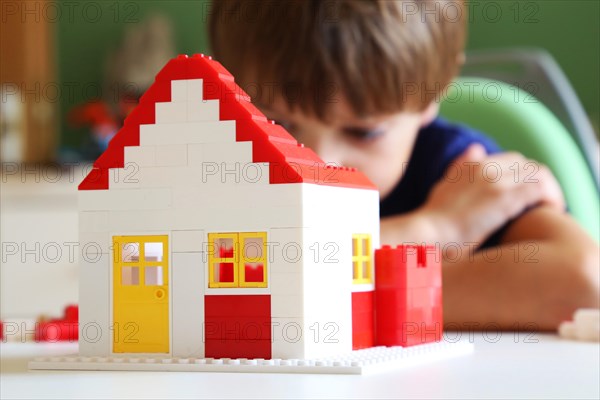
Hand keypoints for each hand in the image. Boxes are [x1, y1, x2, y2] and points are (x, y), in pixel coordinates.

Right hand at [420, 143, 564, 245]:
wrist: (429, 234)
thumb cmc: (433, 222)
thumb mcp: (443, 187)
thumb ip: (460, 167)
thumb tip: (476, 148)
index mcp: (468, 166)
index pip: (508, 160)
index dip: (520, 176)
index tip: (525, 195)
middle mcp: (484, 167)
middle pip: (524, 164)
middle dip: (536, 181)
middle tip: (541, 203)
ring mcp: (496, 181)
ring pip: (537, 173)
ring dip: (548, 189)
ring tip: (551, 208)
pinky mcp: (506, 198)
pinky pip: (540, 189)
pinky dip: (550, 198)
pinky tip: (551, 212)